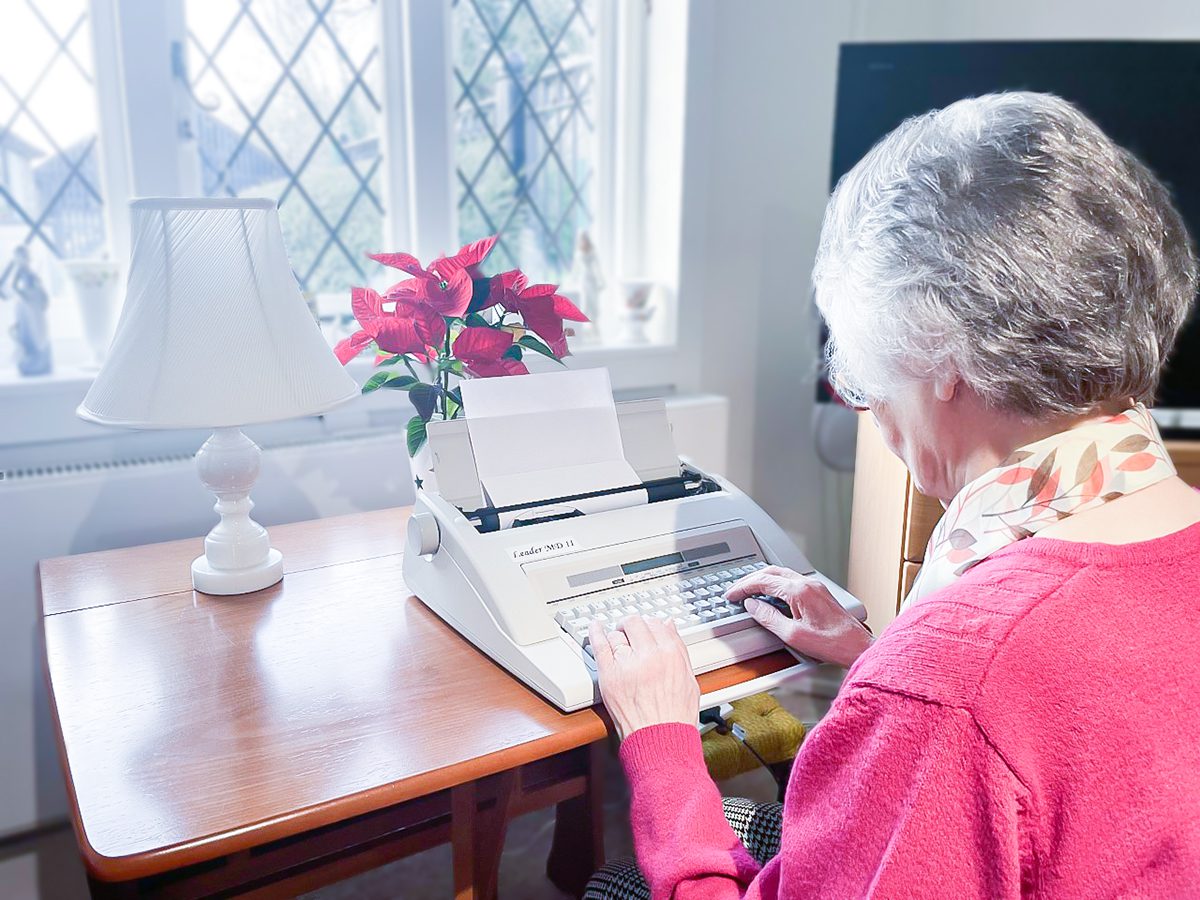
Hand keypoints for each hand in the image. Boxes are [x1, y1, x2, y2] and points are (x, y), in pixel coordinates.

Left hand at [590, 615, 699, 741]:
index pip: (656, 624)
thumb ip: (679, 649)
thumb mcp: (689, 679)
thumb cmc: (676, 717)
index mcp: (670, 654)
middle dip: (633, 626)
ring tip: (619, 641)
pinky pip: (599, 646)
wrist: (660, 740)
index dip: (651, 626)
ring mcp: (626, 664)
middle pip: (635, 624)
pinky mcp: (609, 675)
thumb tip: (671, 626)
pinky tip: (595, 627)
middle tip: (631, 633)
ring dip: (618, 636)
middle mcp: (648, 655)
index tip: (647, 631)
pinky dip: (596, 633)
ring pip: (617, 634)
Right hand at [725, 566, 872, 667]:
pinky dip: (775, 584)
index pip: (763, 581)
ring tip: (748, 591)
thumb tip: (752, 606)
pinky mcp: (819, 592)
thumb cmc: (831, 643)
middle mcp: (807, 583)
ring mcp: (814, 586)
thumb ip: (768, 618)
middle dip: (749, 580)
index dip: (743, 587)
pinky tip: (770, 595)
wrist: (857, 647)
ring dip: (762, 580)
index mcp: (798, 591)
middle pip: (770, 572)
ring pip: (781, 573)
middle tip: (735, 591)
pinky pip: (791, 580)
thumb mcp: (792, 635)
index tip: (731, 595)